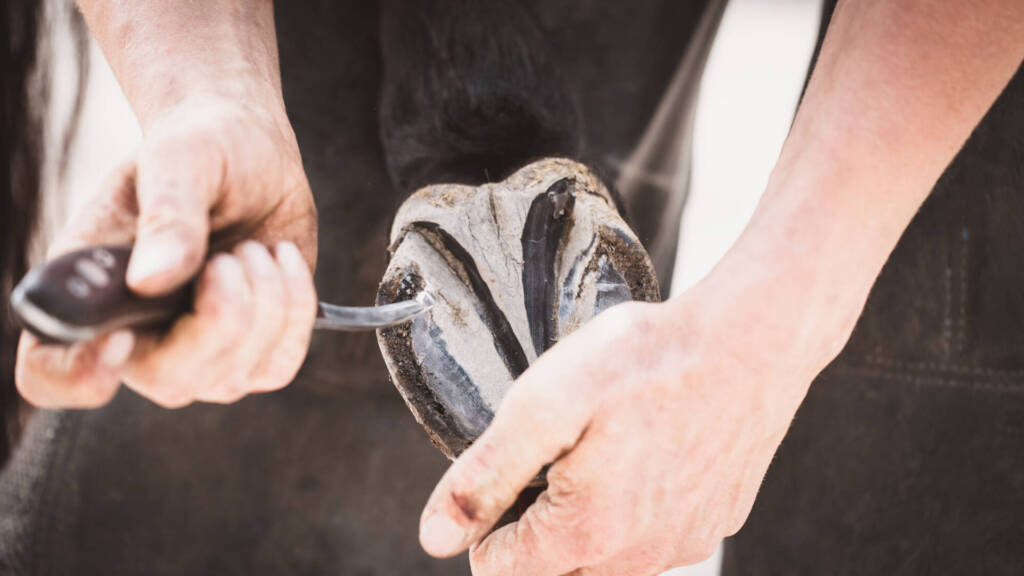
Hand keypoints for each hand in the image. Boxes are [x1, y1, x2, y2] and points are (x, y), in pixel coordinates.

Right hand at [15, 95, 317, 408]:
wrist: (248, 148)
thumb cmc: (199, 146)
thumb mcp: (181, 159)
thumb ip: (169, 214)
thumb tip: (151, 281)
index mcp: (89, 290)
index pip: (50, 371)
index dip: (74, 376)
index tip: (119, 342)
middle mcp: (135, 335)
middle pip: (170, 380)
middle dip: (220, 317)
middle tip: (230, 256)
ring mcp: (196, 353)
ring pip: (233, 377)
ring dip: (264, 303)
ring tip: (254, 247)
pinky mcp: (252, 351)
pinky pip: (279, 364)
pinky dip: (295, 308)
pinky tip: (282, 260)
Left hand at [416, 289, 825, 574]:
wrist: (750, 342)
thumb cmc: (647, 363)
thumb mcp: (543, 404)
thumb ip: (485, 476)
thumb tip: (436, 537)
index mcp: (585, 535)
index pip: (497, 569)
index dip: (490, 515)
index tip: (518, 462)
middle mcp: (637, 559)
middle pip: (551, 567)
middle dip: (537, 519)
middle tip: (560, 447)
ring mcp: (681, 545)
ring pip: (602, 554)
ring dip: (587, 514)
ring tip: (605, 445)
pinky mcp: (712, 524)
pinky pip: (652, 535)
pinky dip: (636, 505)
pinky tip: (647, 451)